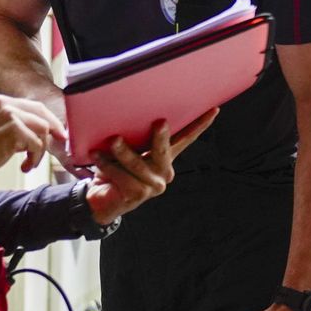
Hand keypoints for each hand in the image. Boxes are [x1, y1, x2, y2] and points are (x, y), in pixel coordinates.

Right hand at [0, 94, 68, 183]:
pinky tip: (24, 166)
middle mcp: (1, 103)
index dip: (45, 118)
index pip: (28, 105)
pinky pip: (37, 143)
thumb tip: (35, 133)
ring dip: (39, 149)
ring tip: (30, 162)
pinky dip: (35, 157)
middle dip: (53, 128)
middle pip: (40, 111)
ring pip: (41, 128)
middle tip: (59, 141)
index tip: (55, 131)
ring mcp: (8, 114)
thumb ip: (9, 125)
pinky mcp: (13, 129)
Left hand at [85, 110, 217, 224]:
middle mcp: (164, 172)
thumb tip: (127, 112)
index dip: (200, 124)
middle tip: (160, 122)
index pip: (185, 139)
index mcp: (164, 158)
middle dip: (162, 137)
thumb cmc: (113, 170)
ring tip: (113, 140)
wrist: (100, 201)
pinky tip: (96, 157)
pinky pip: (122, 176)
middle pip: (164, 150)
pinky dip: (108, 166)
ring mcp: (153, 186)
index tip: (213, 109)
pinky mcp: (138, 195)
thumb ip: (133, 138)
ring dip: (124, 152)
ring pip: (139, 164)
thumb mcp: (126, 151)